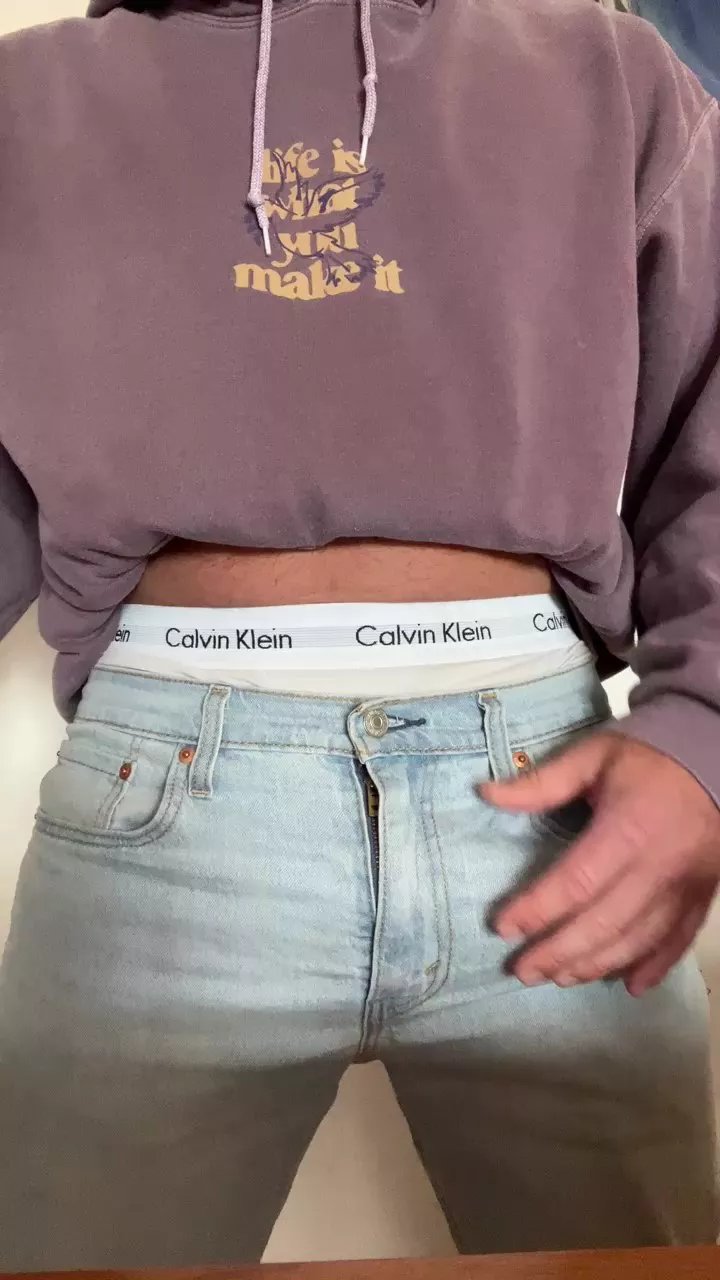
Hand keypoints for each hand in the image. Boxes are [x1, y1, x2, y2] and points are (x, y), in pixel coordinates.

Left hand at [481, 734, 719, 996]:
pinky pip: (678, 939)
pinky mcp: (704, 893)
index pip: (575, 883)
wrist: (718, 751)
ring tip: (559, 978)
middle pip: (603, 923)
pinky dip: (654, 967)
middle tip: (522, 970)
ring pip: (638, 940)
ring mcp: (685, 886)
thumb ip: (543, 783)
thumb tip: (486, 794)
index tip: (502, 927)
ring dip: (596, 964)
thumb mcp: (594, 754)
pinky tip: (629, 986)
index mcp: (627, 830)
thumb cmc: (651, 752)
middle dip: (558, 952)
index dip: (536, 910)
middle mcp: (658, 867)